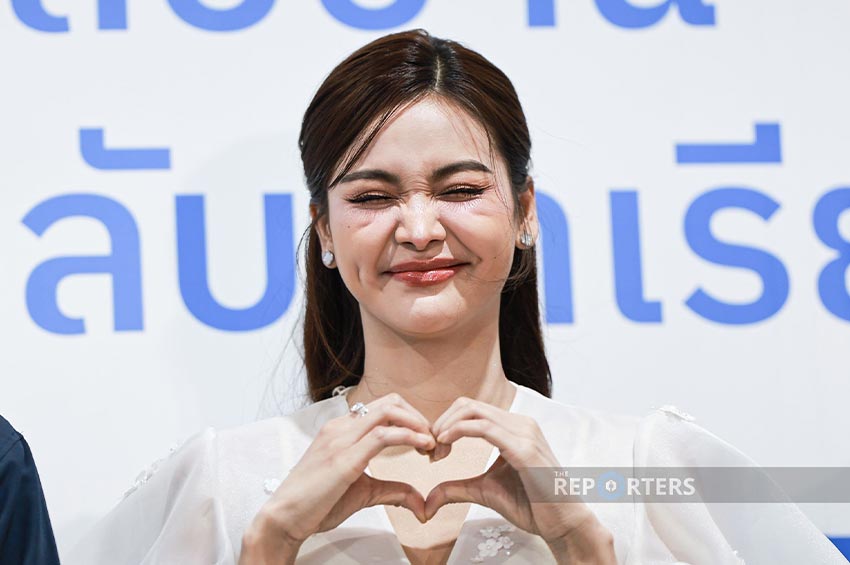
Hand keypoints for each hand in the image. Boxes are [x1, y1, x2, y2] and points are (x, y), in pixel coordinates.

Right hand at [240, 392, 434, 561]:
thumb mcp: (362, 492)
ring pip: (388, 411)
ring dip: (417, 424)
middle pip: (390, 402)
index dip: (411, 418)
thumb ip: (392, 490)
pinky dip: (408, 436)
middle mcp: (340, 427)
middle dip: (418, 416)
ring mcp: (340, 439)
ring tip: (430, 444)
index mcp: (341, 429)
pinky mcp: (344, 458)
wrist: (284, 518)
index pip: (383, 407)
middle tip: (433, 440)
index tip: (425, 440)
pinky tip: (421, 446)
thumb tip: (421, 502)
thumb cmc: (316, 504)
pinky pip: (382, 435)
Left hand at [426, 397, 614, 561]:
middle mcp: (520, 423)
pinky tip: (445, 444)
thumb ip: (457, 488)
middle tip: (430, 448)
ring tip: (435, 449)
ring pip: (474, 411)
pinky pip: (485, 428)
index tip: (432, 449)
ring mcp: (524, 433)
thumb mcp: (484, 491)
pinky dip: (458, 431)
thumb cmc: (531, 505)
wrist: (562, 523)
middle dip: (442, 422)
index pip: (472, 410)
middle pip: (469, 404)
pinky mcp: (524, 449)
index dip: (446, 423)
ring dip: (446, 426)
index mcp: (513, 427)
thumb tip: (428, 499)